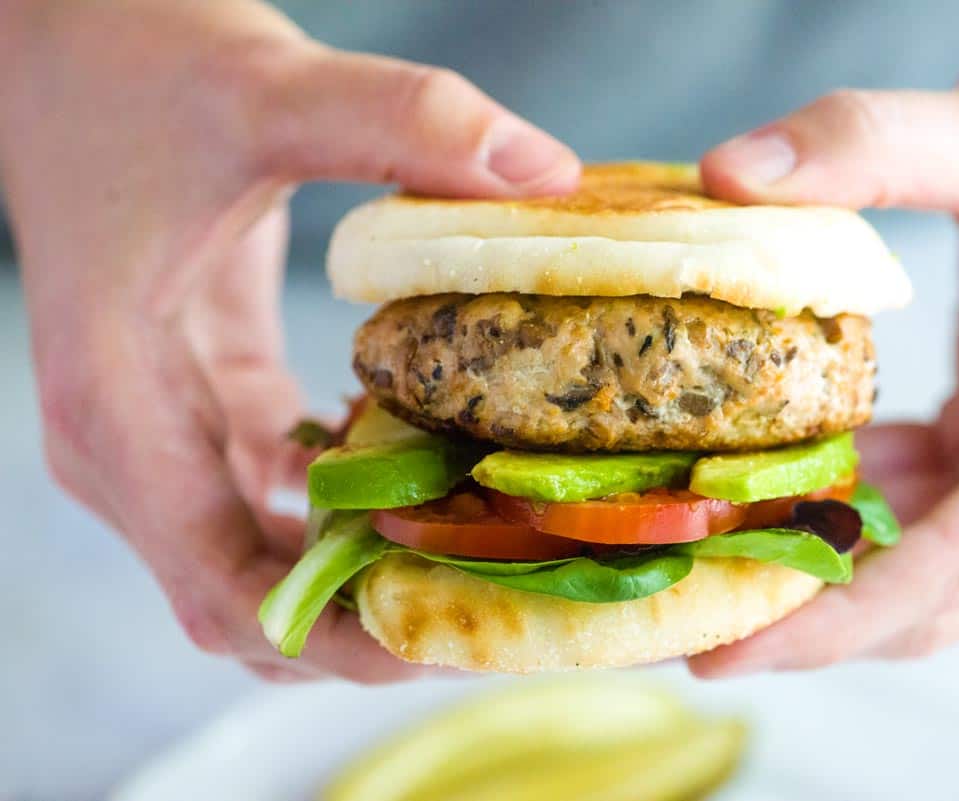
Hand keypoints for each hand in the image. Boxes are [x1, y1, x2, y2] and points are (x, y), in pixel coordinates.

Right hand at [1, 0, 577, 680]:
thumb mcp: (268, 93)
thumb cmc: (132, 64)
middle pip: (248, 601)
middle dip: (366, 625)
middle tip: (497, 609)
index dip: (334, 642)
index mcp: (121, 409)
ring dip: (362, 575)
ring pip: (260, 558)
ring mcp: (159, 428)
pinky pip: (273, 493)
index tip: (444, 645)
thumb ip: (402, 121)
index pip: (224, 593)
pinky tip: (427, 479)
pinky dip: (346, 508)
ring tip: (483, 561)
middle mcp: (129, 446)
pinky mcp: (198, 395)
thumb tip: (543, 174)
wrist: (63, 33)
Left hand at [691, 0, 958, 673]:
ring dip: (811, 565)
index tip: (721, 651)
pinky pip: (923, 515)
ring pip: (922, 570)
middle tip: (675, 619)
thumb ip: (868, 144)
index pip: (953, 575)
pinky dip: (843, 510)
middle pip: (931, 599)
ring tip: (696, 562)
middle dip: (801, 614)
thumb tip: (724, 174)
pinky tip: (761, 492)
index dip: (826, 624)